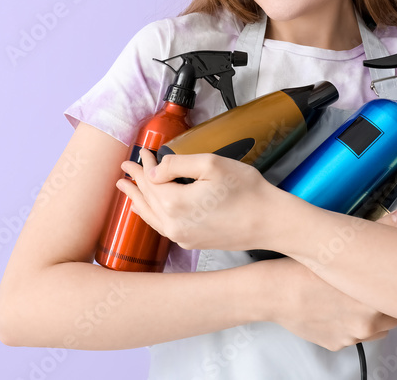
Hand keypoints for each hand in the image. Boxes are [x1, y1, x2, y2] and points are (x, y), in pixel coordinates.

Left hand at [117, 148, 275, 251]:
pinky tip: (147, 212)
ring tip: (127, 189)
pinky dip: (151, 215)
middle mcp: (174, 225)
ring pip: (152, 216)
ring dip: (138, 199)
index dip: (144, 165)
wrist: (269, 222)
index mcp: (175, 204)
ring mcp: (183, 236)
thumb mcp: (211, 164)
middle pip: (147, 199)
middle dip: (137, 181)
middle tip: (126, 168)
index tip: (142, 153)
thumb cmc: (247, 192)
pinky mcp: (193, 242)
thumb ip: (177, 164)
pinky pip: (163, 227)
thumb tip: (154, 170)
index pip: (151, 180)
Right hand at [261, 209, 396, 350]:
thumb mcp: (343, 245)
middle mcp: (366, 324)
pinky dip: (349, 325)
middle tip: (376, 288)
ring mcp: (351, 337)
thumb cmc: (306, 269)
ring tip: (355, 299)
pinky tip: (337, 309)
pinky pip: (353, 337)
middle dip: (389, 304)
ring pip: (375, 330)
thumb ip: (380, 231)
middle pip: (394, 318)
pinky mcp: (336, 344)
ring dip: (371, 317)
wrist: (274, 292)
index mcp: (374, 301)